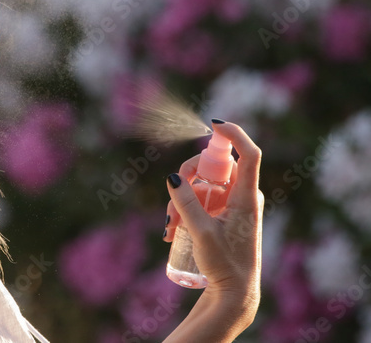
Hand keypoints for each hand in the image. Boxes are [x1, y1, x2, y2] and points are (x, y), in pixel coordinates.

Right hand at [163, 121, 262, 326]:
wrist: (234, 293)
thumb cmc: (224, 265)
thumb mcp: (201, 232)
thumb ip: (186, 202)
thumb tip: (173, 176)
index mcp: (246, 198)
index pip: (249, 154)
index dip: (234, 134)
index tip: (213, 124)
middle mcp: (242, 196)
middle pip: (214, 167)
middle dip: (187, 178)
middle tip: (172, 197)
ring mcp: (233, 205)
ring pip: (203, 184)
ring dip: (181, 198)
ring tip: (169, 225)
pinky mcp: (224, 215)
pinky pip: (202, 199)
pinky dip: (185, 208)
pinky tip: (172, 229)